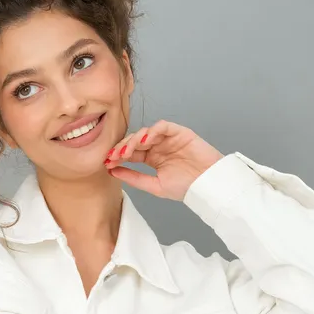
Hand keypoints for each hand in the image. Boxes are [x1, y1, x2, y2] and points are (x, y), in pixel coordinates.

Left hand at [104, 120, 224, 200]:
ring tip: (127, 152)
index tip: (107, 162)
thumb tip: (112, 171)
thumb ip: (134, 178)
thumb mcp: (154, 186)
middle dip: (122, 147)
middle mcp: (158, 146)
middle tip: (114, 156)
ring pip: (145, 132)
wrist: (206, 185)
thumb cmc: (185, 187)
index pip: (130, 153)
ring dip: (134, 140)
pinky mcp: (178, 132)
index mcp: (152, 158)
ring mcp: (167, 139)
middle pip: (134, 141)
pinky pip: (162, 126)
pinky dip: (152, 131)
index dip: (118, 156)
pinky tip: (145, 141)